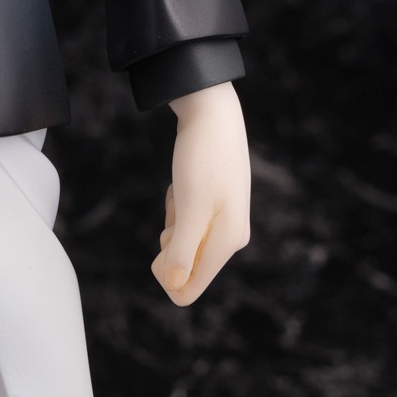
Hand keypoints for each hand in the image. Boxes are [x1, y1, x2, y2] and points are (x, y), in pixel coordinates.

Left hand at [151, 81, 250, 305]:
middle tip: (179, 202)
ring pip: (182, 236)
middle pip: (184, 261)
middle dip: (170, 237)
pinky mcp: (215, 200)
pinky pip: (185, 215)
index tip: (164, 235)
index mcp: (229, 242)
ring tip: (184, 186)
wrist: (211, 109)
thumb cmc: (202, 159)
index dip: (165, 272)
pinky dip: (177, 201)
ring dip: (174, 216)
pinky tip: (184, 179)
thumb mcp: (189, 208)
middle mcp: (231, 235)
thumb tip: (174, 287)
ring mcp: (224, 217)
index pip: (189, 287)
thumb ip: (183, 252)